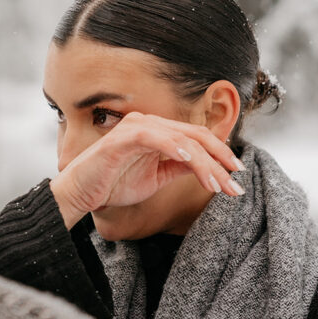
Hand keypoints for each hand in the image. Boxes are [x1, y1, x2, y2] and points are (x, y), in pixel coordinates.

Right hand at [49, 112, 245, 229]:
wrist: (80, 194)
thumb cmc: (113, 185)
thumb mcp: (155, 178)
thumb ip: (178, 168)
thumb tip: (208, 168)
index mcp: (157, 132)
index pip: (196, 139)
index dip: (220, 154)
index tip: (237, 175)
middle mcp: (149, 124)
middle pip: (195, 136)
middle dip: (220, 158)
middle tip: (236, 180)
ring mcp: (135, 128)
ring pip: (181, 139)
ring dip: (203, 162)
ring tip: (217, 184)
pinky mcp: (122, 138)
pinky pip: (154, 137)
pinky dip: (174, 147)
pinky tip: (190, 160)